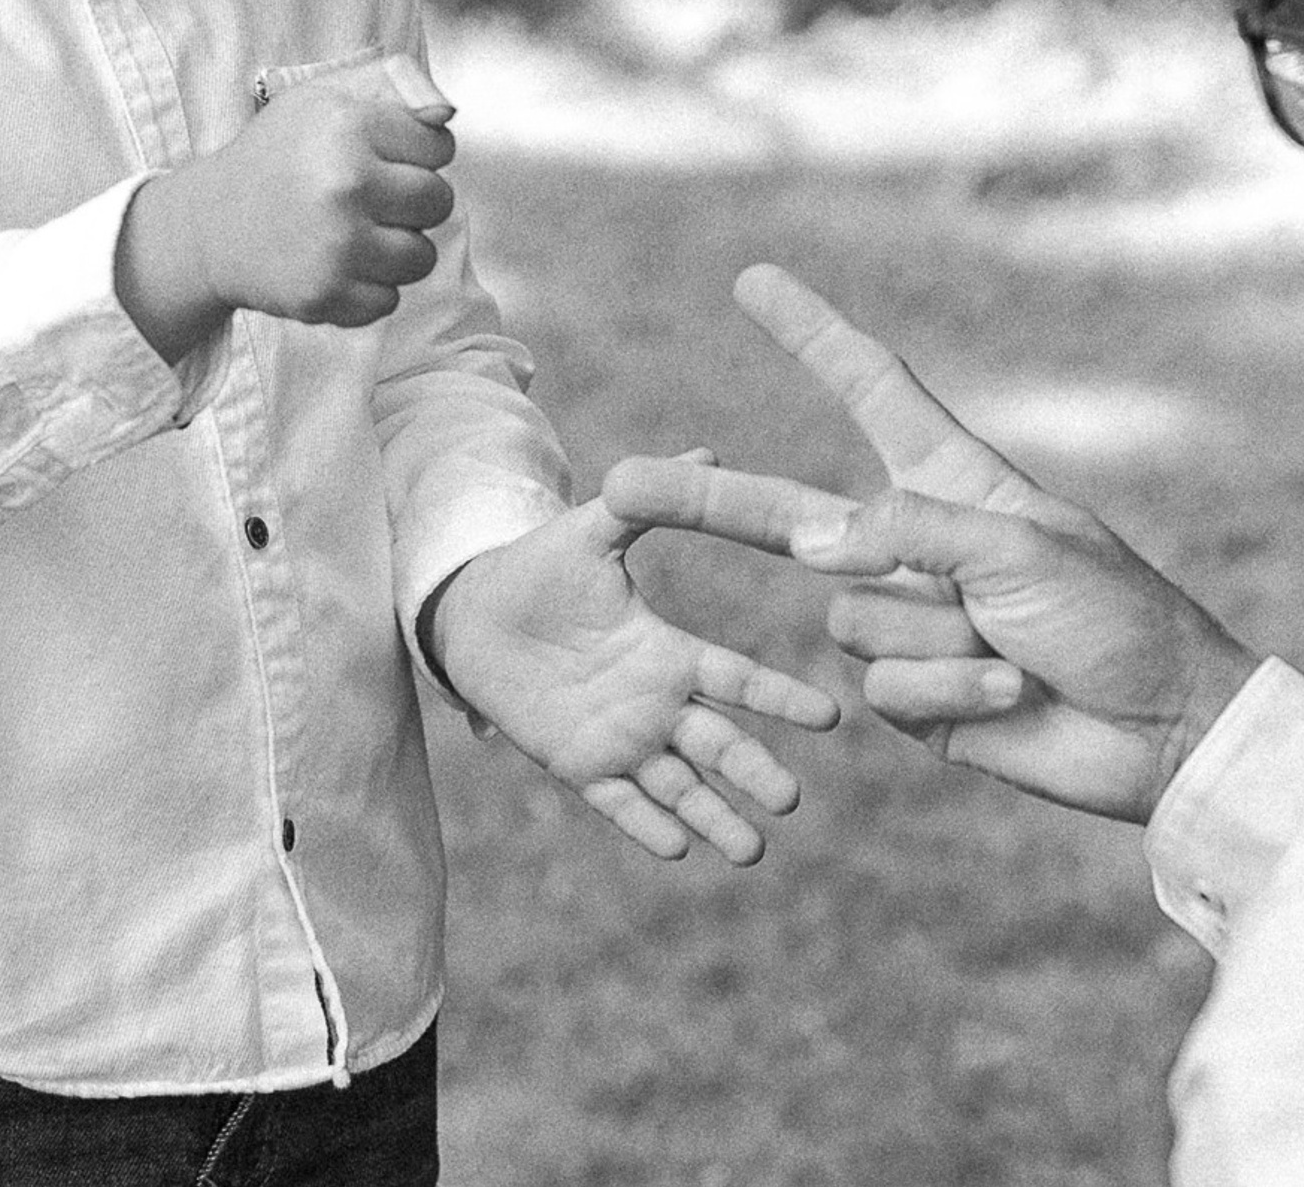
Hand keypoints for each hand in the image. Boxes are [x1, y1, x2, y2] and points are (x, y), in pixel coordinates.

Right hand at [116, 52, 458, 360]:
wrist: (211, 224)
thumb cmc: (281, 153)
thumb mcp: (326, 98)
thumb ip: (393, 87)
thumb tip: (446, 112)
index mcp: (350, 126)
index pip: (439, 147)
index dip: (418, 153)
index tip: (384, 158)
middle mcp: (346, 184)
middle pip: (438, 201)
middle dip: (414, 202)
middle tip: (370, 198)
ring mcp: (335, 245)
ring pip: (420, 258)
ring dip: (396, 250)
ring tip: (354, 233)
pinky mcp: (323, 295)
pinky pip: (387, 301)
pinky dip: (367, 290)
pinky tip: (335, 265)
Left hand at [425, 472, 840, 865]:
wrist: (474, 612)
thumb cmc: (540, 567)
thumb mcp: (594, 531)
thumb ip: (645, 502)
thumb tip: (710, 453)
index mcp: (667, 651)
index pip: (736, 679)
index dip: (779, 697)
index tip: (829, 716)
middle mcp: (655, 703)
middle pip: (718, 746)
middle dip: (754, 773)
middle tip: (790, 800)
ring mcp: (619, 739)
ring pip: (679, 787)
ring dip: (715, 818)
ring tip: (751, 851)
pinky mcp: (577, 766)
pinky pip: (618, 803)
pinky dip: (647, 826)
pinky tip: (677, 848)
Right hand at [603, 267, 1259, 821]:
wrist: (1160, 729)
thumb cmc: (1113, 615)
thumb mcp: (1020, 549)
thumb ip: (910, 533)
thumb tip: (809, 543)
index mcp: (952, 480)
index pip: (868, 388)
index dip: (809, 334)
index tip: (756, 281)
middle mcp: (917, 543)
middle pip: (789, 515)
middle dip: (707, 503)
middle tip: (617, 486)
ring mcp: (911, 620)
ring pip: (850, 618)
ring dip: (935, 641)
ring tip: (1013, 650)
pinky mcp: (914, 696)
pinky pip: (882, 687)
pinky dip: (946, 693)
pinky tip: (1008, 697)